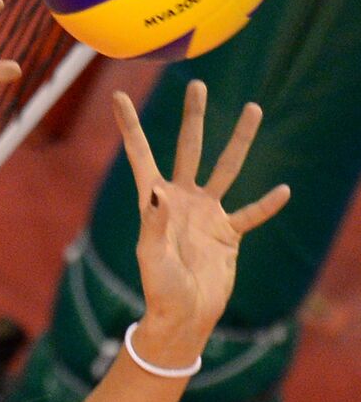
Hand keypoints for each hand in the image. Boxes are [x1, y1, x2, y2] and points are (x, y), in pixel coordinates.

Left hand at [113, 81, 289, 345]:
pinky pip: (252, 213)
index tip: (118, 95)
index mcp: (155, 201)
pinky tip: (282, 190)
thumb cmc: (159, 288)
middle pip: (189, 148)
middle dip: (193, 117)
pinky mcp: (229, 233)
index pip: (140, 154)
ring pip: (226, 168)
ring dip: (239, 140)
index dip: (130, 126)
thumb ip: (155, 224)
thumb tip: (158, 191)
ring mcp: (207, 214)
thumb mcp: (152, 256)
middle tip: (196, 84)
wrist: (183, 317)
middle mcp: (181, 199)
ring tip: (253, 109)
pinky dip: (267, 204)